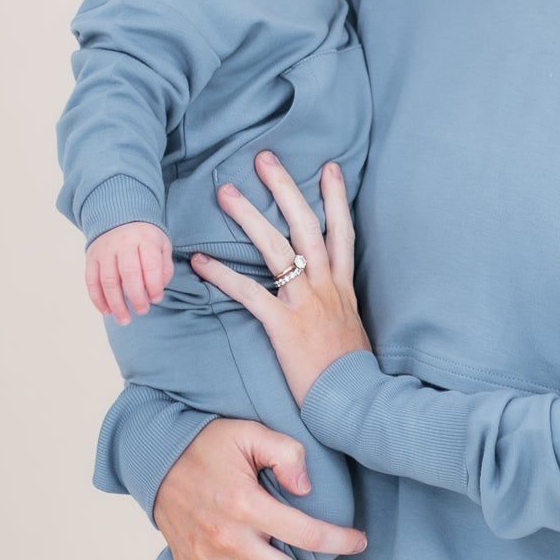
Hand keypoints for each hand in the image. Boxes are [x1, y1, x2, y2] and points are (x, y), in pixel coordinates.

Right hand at [85, 220, 172, 324]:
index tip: (156, 299)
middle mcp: (123, 243)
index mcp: (145, 239)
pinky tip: (106, 312)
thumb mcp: (162, 246)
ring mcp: (105, 250)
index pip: (150, 264)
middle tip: (142, 311)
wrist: (119, 217)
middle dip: (136, 297)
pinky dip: (97, 299)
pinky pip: (91, 281)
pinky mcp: (91, 258)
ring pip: (108, 280)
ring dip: (116, 303)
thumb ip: (164, 268)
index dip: (154, 285)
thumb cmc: (145, 238)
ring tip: (124, 319)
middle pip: (129, 273)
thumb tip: (156, 291)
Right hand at [153, 415, 366, 559]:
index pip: (309, 537)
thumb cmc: (207, 444)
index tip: (358, 541)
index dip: (342, 542)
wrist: (155, 456)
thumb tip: (307, 488)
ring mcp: (206, 559)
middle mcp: (227, 540)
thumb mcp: (250, 433)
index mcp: (246, 506)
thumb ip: (287, 454)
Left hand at [189, 151, 370, 407]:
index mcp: (343, 287)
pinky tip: (200, 262)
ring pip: (277, 249)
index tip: (329, 167)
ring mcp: (305, 304)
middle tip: (264, 158)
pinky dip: (223, 275)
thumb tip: (328, 298)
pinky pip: (250, 294)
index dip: (336, 198)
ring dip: (250, 217)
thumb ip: (337, 306)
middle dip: (286, 188)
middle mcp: (326, 287)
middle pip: (306, 226)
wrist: (358, 401)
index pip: (341, 232)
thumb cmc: (352, 371)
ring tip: (226, 193)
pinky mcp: (284, 327)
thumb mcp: (351, 329)